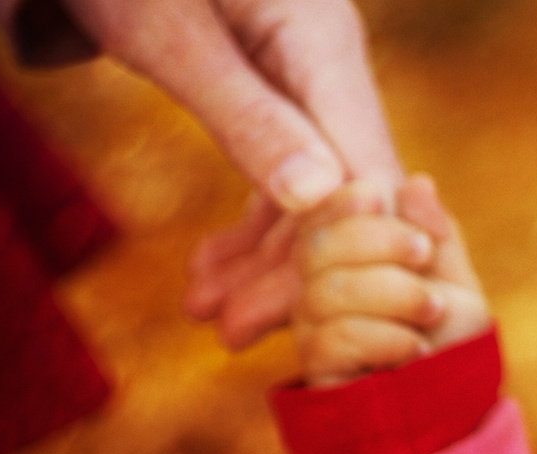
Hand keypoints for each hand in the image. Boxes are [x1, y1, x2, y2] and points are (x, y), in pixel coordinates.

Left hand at [61, 0, 402, 348]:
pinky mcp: (277, 94)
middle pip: (346, 191)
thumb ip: (246, 116)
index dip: (348, 248)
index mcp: (324, 40)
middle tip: (233, 334)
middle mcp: (332, 65)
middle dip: (295, 267)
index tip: (308, 316)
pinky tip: (215, 273)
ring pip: (314, 192)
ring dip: (267, 259)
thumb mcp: (170, 36)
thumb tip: (321, 200)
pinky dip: (251, 224)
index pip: (367, 167)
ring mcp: (308, 80)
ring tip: (209, 317)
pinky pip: (284, 174)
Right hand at [293, 177, 489, 386]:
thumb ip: (437, 236)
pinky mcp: (318, 373)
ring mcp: (313, 331)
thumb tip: (416, 184)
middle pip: (314, 245)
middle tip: (423, 255)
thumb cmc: (454, 351)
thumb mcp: (457, 284)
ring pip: (325, 289)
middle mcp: (319, 290)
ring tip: (432, 310)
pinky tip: (415, 347)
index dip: (342, 198)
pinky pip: (334, 337)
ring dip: (392, 291)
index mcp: (347, 260)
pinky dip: (385, 335)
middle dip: (375, 239)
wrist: (455, 415)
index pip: (318, 215)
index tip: (381, 194)